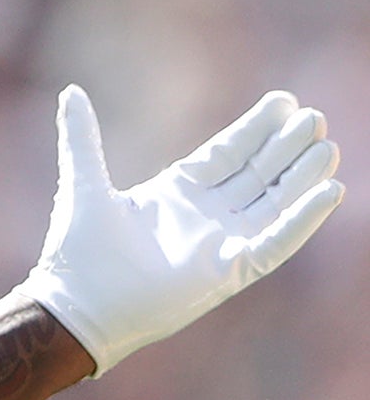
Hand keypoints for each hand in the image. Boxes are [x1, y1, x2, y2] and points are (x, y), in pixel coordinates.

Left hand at [20, 85, 343, 373]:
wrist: (75, 306)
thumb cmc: (77, 251)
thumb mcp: (84, 183)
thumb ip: (82, 138)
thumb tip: (70, 93)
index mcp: (176, 193)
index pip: (228, 153)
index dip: (256, 128)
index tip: (283, 101)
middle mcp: (204, 216)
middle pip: (257, 173)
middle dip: (286, 146)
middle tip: (313, 117)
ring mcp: (219, 243)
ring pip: (274, 203)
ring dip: (302, 176)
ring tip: (326, 146)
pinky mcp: (228, 272)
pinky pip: (276, 243)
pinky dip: (301, 220)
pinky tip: (329, 192)